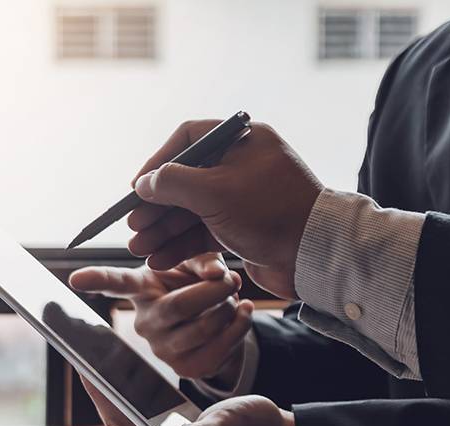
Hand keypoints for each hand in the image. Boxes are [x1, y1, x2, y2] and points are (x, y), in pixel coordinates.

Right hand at [69, 253, 253, 384]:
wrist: (215, 319)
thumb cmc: (197, 284)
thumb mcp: (196, 264)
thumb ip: (204, 260)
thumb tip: (218, 274)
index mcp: (141, 289)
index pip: (116, 283)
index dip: (96, 280)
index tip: (75, 278)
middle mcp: (144, 322)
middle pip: (179, 306)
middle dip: (214, 291)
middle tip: (233, 278)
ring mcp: (162, 350)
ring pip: (204, 328)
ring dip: (229, 308)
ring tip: (234, 297)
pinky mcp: (186, 369)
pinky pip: (219, 349)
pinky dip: (240, 327)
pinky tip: (244, 312)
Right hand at [127, 120, 322, 298]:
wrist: (316, 255)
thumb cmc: (271, 213)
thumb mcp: (215, 192)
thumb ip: (173, 183)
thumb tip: (144, 183)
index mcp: (241, 141)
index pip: (187, 141)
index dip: (157, 163)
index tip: (136, 188)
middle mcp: (241, 166)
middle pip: (185, 181)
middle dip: (156, 207)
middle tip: (133, 227)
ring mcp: (242, 199)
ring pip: (192, 211)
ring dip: (164, 231)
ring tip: (139, 249)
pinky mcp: (243, 229)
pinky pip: (204, 233)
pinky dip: (182, 246)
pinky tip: (160, 260)